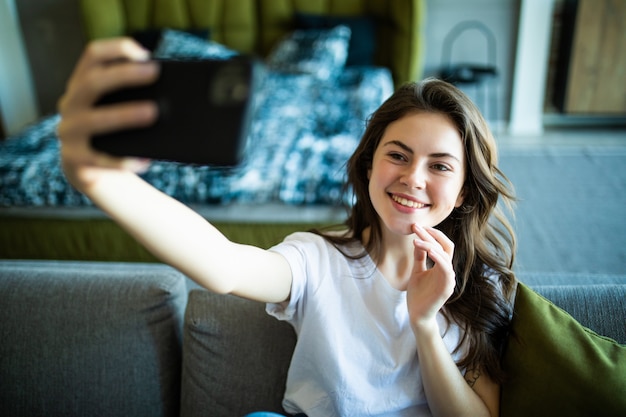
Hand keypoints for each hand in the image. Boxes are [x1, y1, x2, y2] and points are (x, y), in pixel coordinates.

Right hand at [57, 38, 159, 188]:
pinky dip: (123, 160)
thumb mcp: (117, 108)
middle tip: (154, 72)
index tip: (145, 54)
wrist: (89, 169)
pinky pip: (101, 160)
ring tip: (153, 112)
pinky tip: (145, 159)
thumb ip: (133, 95)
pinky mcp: (76, 160)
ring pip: (94, 120)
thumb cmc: (115, 132)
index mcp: (81, 85)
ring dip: (124, 114)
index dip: (117, 49)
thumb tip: (169, 92)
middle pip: (93, 83)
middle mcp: (70, 104)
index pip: (93, 56)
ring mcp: (70, 133)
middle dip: (124, 75)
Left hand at [406, 224, 456, 333]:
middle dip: (431, 235)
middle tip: (416, 227)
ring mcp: (449, 279)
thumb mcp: (416, 271)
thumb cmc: (417, 294)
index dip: (430, 234)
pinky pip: (446, 269)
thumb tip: (418, 240)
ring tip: (416, 239)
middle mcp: (447, 270)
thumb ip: (419, 257)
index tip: (415, 226)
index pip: (440, 245)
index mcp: (441, 266)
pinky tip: (428, 251)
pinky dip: (438, 258)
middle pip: (446, 246)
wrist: (417, 315)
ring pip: (445, 255)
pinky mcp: (447, 287)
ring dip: (430, 245)